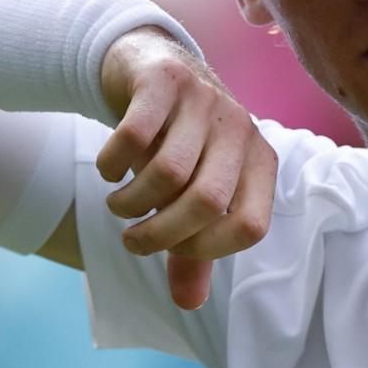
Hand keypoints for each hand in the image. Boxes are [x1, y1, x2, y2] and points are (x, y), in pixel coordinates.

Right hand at [96, 26, 276, 309]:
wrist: (151, 63)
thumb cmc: (178, 140)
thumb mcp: (190, 191)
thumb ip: (193, 247)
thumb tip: (189, 304)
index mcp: (259, 160)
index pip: (251, 226)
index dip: (207, 251)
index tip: (173, 250)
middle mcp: (239, 127)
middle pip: (206, 202)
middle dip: (160, 234)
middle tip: (132, 239)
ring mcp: (204, 99)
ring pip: (168, 171)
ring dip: (131, 203)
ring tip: (118, 205)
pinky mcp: (165, 79)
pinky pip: (134, 134)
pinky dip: (113, 163)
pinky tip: (109, 169)